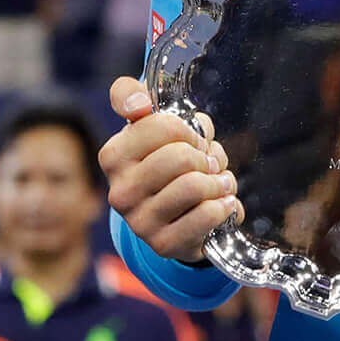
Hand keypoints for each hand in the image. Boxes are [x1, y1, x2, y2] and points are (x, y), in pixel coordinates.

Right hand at [101, 77, 239, 261]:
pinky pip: (208, 214)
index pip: (164, 125)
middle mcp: (120, 191)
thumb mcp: (150, 125)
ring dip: (218, 181)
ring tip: (217, 184)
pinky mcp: (163, 243)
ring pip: (194, 184)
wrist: (178, 218)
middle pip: (180, 156)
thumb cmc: (166, 164)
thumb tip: (139, 103)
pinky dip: (225, 205)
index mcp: (114, 156)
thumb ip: (133, 97)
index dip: (190, 130)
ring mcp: (139, 221)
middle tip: (207, 164)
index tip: (192, 140)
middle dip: (205, 157)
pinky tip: (222, 204)